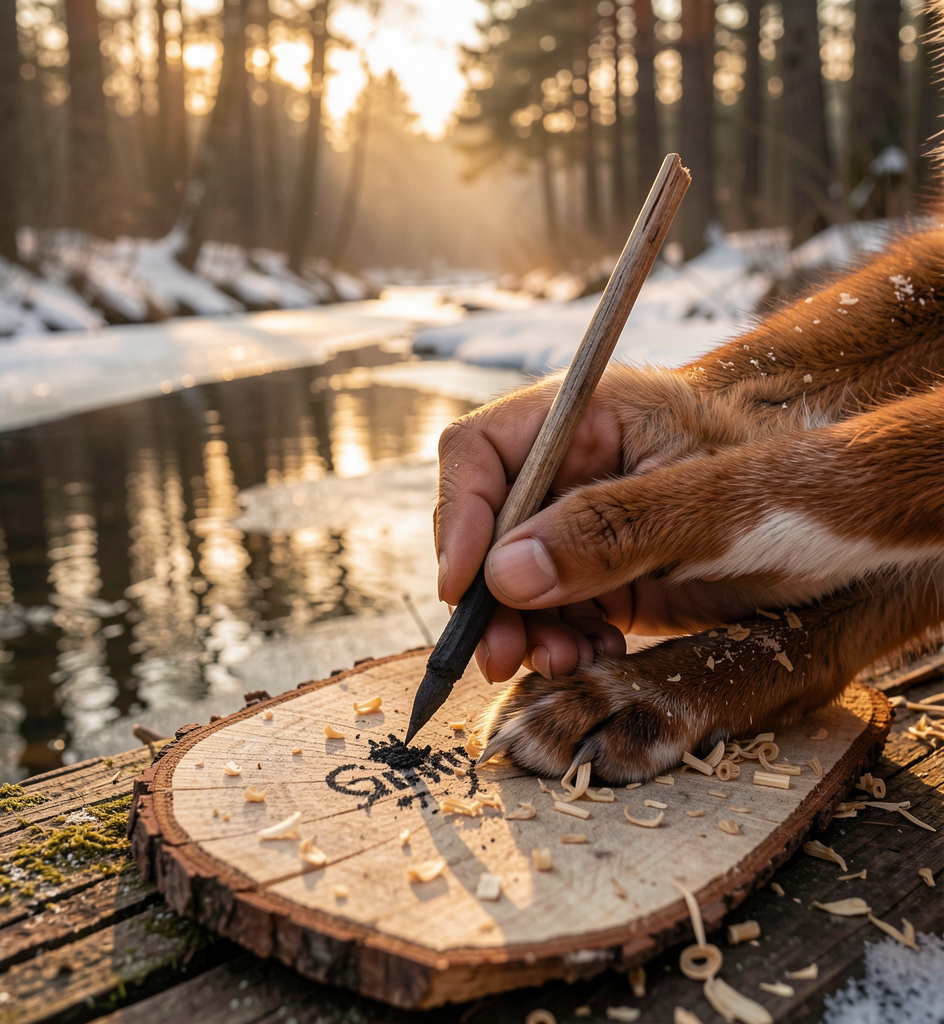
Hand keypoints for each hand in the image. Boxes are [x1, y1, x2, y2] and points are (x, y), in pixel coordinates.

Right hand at [433, 374, 767, 682]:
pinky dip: (557, 639)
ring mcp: (584, 520)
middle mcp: (573, 464)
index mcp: (589, 415)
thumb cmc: (793, 498)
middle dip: (489, 594)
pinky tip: (589, 655)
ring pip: (511, 577)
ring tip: (560, 661)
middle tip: (501, 655)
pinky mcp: (599, 569)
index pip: (482, 452)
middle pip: (487, 523)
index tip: (463, 587)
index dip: (459, 517)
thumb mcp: (704, 510)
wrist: (847, 541)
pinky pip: (550, 608)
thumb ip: (605, 532)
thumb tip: (501, 575)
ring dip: (522, 627)